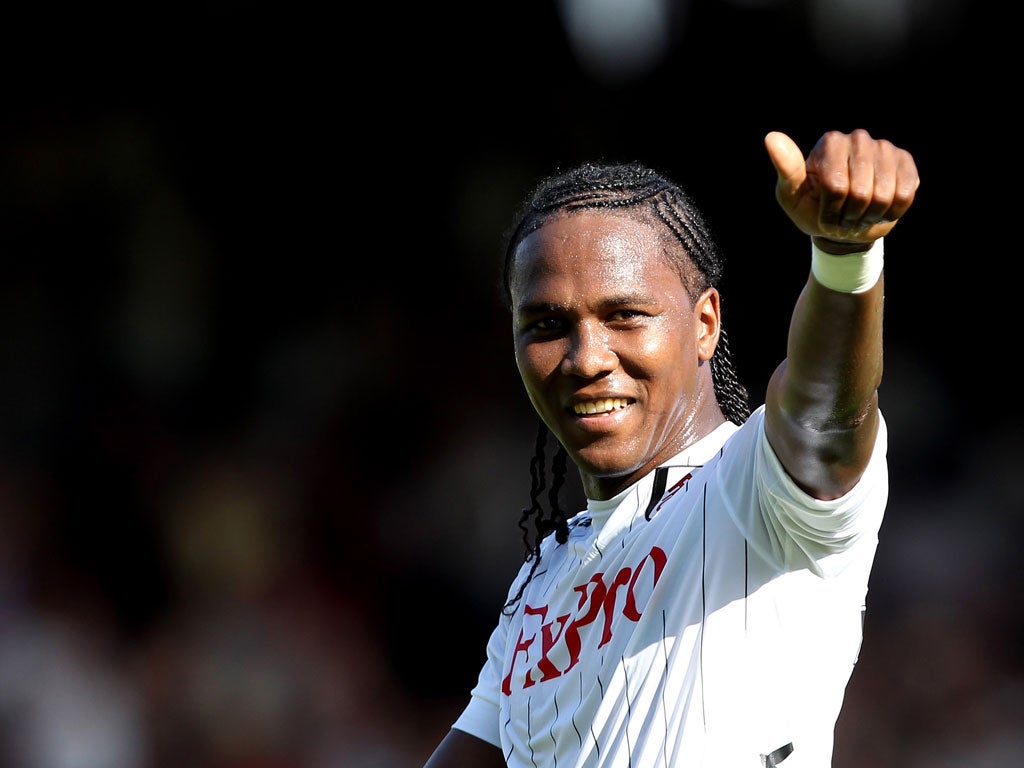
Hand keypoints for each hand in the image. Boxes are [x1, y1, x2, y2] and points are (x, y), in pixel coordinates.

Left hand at [765, 129, 919, 250]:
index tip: (824, 216)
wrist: (842, 224)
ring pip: (883, 196)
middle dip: (849, 217)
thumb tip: (771, 137)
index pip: (835, 187)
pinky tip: (879, 210)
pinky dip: (890, 212)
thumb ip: (786, 169)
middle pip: (860, 192)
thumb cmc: (812, 208)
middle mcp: (858, 139)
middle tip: (843, 219)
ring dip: (868, 217)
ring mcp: (885, 149)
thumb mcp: (792, 195)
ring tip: (858, 215)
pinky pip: (904, 195)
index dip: (830, 213)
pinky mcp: (906, 163)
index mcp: (829, 143)